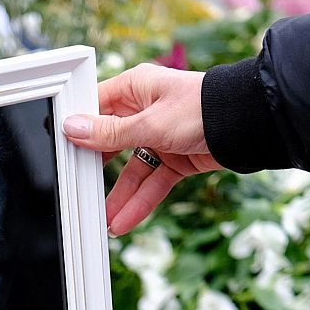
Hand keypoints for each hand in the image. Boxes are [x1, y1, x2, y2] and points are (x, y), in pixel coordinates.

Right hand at [63, 64, 221, 235]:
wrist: (249, 124)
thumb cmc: (202, 109)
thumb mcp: (150, 123)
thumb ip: (110, 132)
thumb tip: (73, 128)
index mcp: (135, 89)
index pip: (96, 108)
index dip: (77, 130)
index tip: (60, 152)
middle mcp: (145, 111)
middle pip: (111, 143)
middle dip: (95, 170)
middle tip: (76, 191)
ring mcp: (161, 137)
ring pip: (132, 170)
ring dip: (119, 195)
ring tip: (102, 220)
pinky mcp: (177, 159)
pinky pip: (153, 183)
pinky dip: (140, 201)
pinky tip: (125, 221)